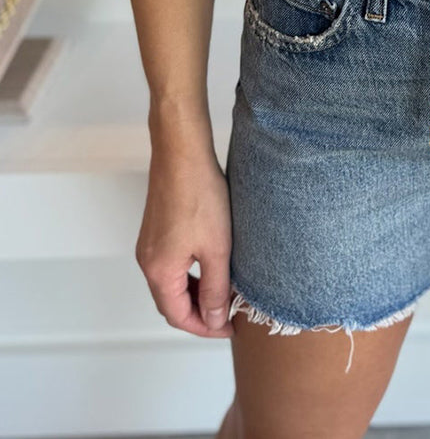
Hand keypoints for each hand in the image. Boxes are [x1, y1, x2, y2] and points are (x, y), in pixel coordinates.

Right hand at [136, 132, 234, 338]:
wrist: (183, 154)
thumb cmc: (200, 196)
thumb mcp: (217, 249)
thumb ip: (216, 289)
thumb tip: (215, 320)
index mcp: (159, 272)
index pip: (178, 316)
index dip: (205, 328)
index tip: (228, 328)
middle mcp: (147, 261)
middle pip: (171, 303)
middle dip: (199, 313)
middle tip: (228, 314)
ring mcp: (149, 245)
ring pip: (170, 284)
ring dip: (195, 293)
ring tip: (224, 292)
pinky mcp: (156, 231)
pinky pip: (169, 265)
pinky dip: (189, 275)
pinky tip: (210, 266)